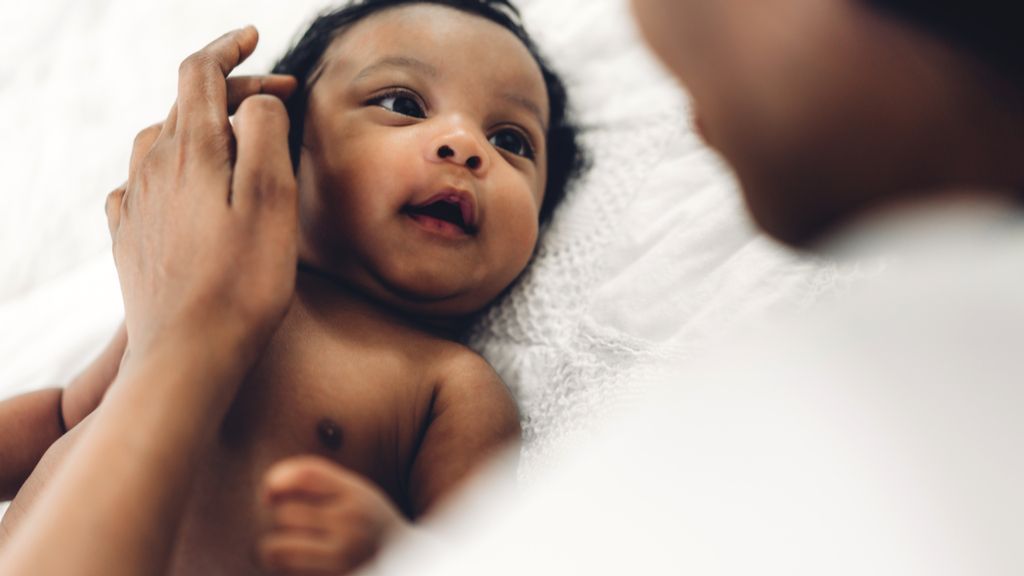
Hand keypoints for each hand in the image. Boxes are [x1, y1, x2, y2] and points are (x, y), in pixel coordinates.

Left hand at [105, 27, 298, 365]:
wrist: (188, 356)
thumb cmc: (242, 283)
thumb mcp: (272, 197)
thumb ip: (264, 133)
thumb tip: (256, 103)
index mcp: (190, 151)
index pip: (200, 73)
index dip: (228, 47)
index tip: (254, 37)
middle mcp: (152, 169)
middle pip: (186, 105)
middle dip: (232, 92)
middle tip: (279, 100)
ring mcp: (138, 205)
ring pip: (163, 142)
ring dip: (202, 129)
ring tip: (237, 141)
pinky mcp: (132, 239)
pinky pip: (143, 184)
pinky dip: (170, 169)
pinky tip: (184, 189)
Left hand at [258, 456, 409, 574]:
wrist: (409, 565)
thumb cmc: (371, 525)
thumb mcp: (357, 494)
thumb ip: (320, 482)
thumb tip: (268, 489)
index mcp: (357, 494)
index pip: (307, 474)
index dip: (278, 478)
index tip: (270, 491)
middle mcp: (350, 522)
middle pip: (286, 512)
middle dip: (280, 519)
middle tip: (293, 527)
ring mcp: (341, 555)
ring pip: (277, 547)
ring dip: (275, 548)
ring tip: (288, 549)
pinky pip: (286, 572)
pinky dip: (285, 569)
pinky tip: (301, 566)